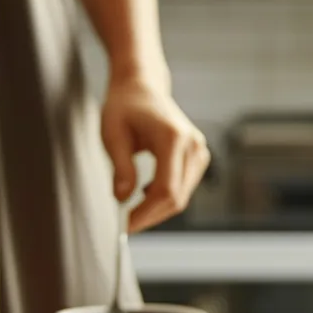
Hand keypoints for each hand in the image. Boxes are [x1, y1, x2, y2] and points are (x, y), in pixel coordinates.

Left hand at [100, 78, 208, 231]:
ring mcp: (199, 151)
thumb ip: (120, 167)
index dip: (147, 213)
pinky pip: (184, 187)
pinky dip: (165, 196)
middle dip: (151, 215)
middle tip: (126, 224)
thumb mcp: (112, 134)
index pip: (166, 189)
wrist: (142, 87)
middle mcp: (192, 145)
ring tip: (132, 205)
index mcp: (173, 137)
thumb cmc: (125, 106)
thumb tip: (123, 199)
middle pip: (177, 197)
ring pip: (182, 196)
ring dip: (157, 208)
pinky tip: (146, 191)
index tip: (126, 225)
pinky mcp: (198, 156)